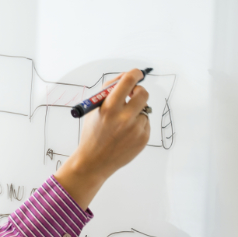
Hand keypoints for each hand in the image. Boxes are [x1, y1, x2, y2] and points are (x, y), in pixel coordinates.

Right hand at [54, 68, 150, 208]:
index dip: (135, 74)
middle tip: (133, 95)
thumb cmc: (92, 133)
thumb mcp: (94, 110)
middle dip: (138, 91)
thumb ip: (108, 91)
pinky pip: (145, 123)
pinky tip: (126, 135)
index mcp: (109, 108)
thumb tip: (126, 77)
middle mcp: (124, 118)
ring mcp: (136, 129)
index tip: (137, 74)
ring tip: (122, 125)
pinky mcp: (143, 139)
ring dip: (135, 113)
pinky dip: (137, 125)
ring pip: (144, 110)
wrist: (93, 162)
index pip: (128, 81)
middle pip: (143, 93)